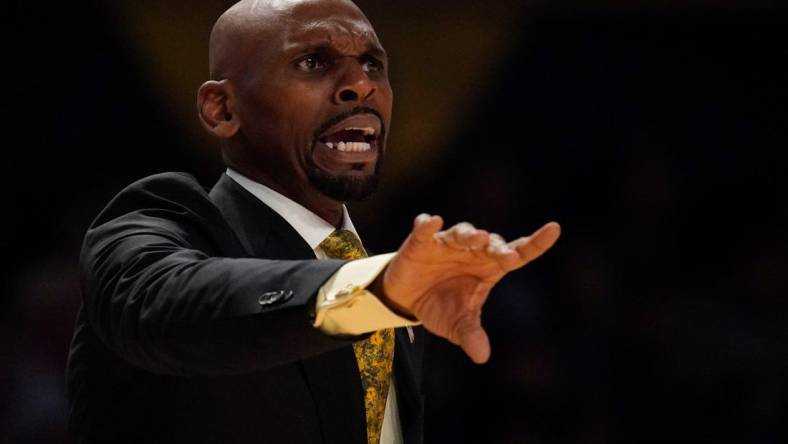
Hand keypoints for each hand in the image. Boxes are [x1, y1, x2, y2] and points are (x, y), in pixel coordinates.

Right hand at [379, 214, 560, 363]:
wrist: (407, 299)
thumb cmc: (440, 306)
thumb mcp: (456, 324)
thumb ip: (470, 334)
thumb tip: (481, 357)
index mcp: (488, 268)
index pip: (518, 253)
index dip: (536, 242)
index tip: (554, 229)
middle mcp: (472, 251)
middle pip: (491, 243)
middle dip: (498, 247)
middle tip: (507, 256)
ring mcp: (447, 244)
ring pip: (462, 233)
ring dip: (470, 235)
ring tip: (477, 239)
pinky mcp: (421, 242)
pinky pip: (426, 229)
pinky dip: (428, 225)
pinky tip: (433, 222)